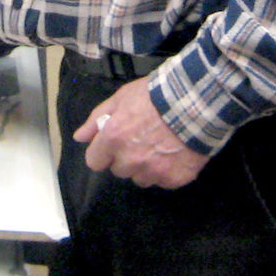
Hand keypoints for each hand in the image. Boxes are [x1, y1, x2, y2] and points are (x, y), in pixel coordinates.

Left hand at [71, 78, 208, 188]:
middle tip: (142, 139)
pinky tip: (176, 153)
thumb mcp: (121, 97)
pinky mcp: (174, 178)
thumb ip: (97, 119)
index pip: (95, 162)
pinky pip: (164, 181)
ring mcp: (153, 171)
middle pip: (119, 170)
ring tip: (161, 146)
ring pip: (141, 178)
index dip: (103, 153)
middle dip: (126, 157)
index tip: (113, 145)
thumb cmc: (155, 94)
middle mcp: (130, 159)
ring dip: (147, 167)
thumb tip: (79, 137)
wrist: (196, 100)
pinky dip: (168, 170)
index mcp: (113, 139)